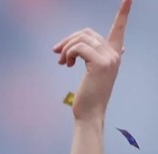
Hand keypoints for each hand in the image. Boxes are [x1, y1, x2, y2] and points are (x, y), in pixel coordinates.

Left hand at [58, 0, 130, 123]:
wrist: (89, 113)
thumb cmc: (88, 95)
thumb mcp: (94, 73)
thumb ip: (97, 57)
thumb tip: (99, 48)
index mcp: (114, 53)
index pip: (119, 27)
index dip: (124, 11)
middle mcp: (115, 53)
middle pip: (88, 32)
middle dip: (69, 39)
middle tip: (57, 53)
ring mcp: (109, 58)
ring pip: (81, 39)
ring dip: (66, 48)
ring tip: (62, 62)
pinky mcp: (100, 64)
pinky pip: (79, 48)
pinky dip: (68, 53)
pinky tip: (66, 64)